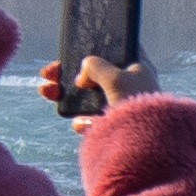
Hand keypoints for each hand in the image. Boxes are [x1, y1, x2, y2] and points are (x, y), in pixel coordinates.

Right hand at [39, 54, 154, 118]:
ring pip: (87, 98)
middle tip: (49, 74)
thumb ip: (96, 67)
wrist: (147, 148)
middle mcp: (130, 87)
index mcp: (138, 70)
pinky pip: (91, 121)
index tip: (73, 47)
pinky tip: (81, 123)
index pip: (115, 51)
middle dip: (68, 74)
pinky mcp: (113, 129)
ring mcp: (120, 108)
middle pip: (94, 75)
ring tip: (47, 91)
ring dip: (65, 95)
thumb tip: (82, 74)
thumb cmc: (137, 106)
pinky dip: (81, 122)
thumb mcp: (115, 78)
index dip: (95, 47)